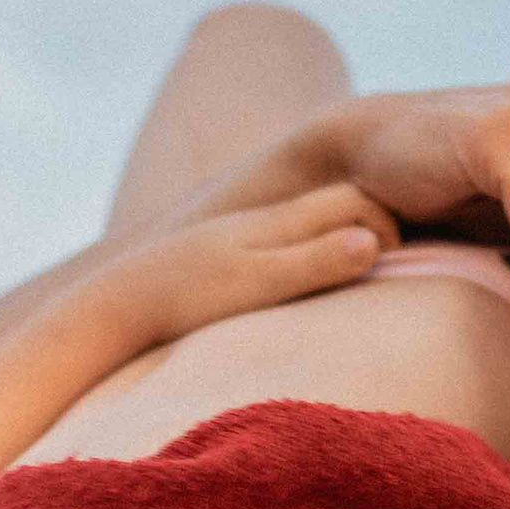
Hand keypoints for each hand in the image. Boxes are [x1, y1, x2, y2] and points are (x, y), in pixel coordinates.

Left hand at [103, 183, 398, 351]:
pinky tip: (317, 281)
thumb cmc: (186, 300)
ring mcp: (251, 236)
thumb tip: (374, 244)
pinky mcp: (234, 257)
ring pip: (317, 222)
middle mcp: (270, 220)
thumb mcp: (257, 286)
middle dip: (378, 228)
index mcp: (284, 220)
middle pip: (344, 204)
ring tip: (367, 277)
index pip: (360, 203)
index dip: (388, 232)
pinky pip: (293, 242)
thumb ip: (315, 265)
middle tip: (393, 274)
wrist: (116, 304)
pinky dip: (317, 253)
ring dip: (348, 240)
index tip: (391, 274)